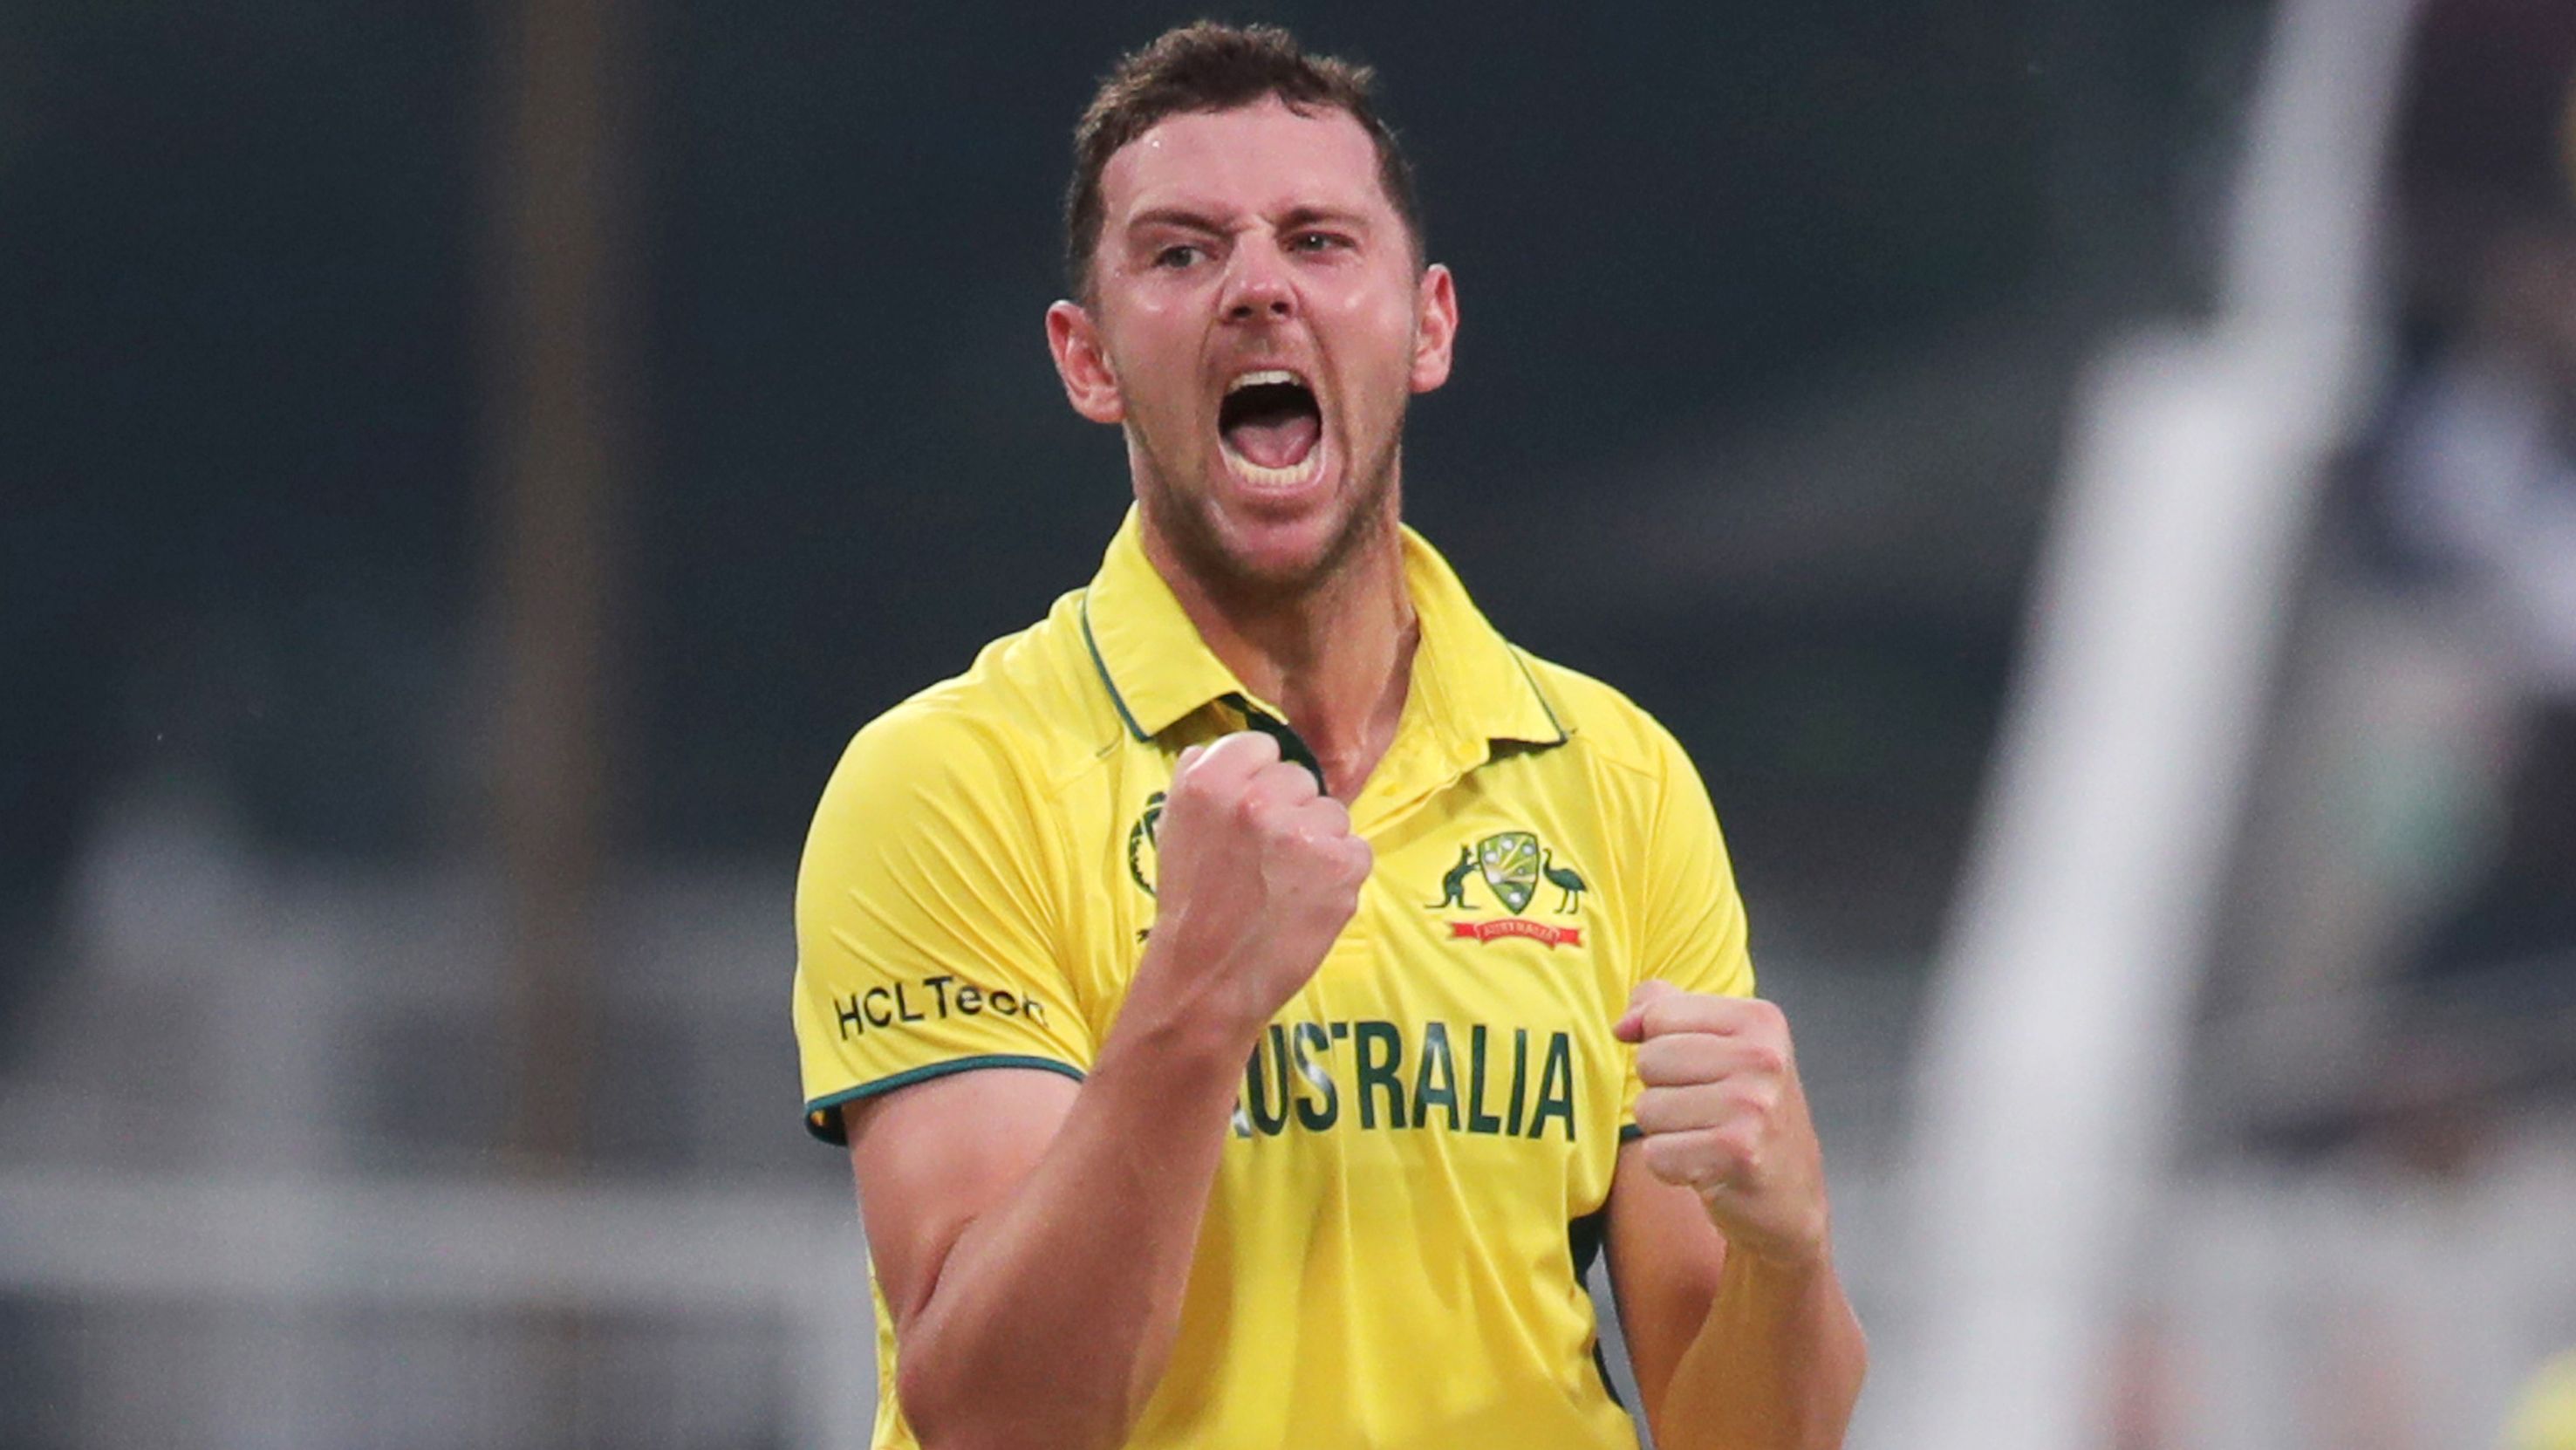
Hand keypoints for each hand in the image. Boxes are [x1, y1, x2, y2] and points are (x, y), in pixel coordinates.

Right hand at [1142, 731, 1371, 1034]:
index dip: (1259, 780)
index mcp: (1209, 782)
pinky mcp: (1340, 865)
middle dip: (1291, 812)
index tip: (1252, 813)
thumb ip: (1200, 781)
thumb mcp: (1173, 829)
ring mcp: (1303, 832)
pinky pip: (1356, 849)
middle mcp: (1257, 800)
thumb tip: (1223, 750)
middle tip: (1266, 859)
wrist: (1207, 981)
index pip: (1260, 746)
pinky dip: (1340, 875)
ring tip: (1286, 885)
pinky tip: (1309, 901)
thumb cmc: (1191, 908)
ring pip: (1332, 814)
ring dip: (1318, 844)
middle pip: (1301, 779)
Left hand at [1614, 981, 1829, 1265]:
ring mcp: (1754, 1106)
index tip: (1697, 1071)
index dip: (1660, 1047)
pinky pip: (1656, 1153)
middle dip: (1661, 1091)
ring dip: (1665, 1132)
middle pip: (1649, 1060)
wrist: (1791, 1197)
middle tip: (1705, 1111)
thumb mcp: (1721, 1044)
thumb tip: (1623, 1025)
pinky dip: (1670, 1167)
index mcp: (1761, 1020)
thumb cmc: (1746, 1115)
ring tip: (1706, 1137)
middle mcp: (1763, 1058)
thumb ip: (1664, 1009)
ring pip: (1647, 1108)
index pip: (1660, 1014)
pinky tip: (1707, 1167)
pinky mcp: (1738, 1154)